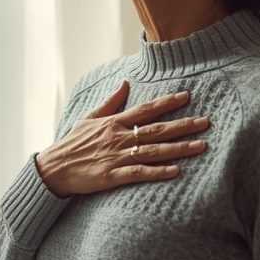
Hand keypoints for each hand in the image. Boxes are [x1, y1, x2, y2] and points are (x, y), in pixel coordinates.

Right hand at [36, 81, 209, 197]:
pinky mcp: (112, 176)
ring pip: (152, 151)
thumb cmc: (72, 143)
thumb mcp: (89, 118)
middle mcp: (117, 138)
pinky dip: (157, 172)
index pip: (145, 110)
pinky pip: (139, 173)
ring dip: (178, 148)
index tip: (186, 96)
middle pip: (155, 129)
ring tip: (200, 145)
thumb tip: (125, 83)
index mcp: (113, 123)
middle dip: (182, 125)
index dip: (166, 103)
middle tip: (205, 122)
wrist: (53, 168)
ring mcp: (116, 157)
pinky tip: (175, 171)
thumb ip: (110, 102)